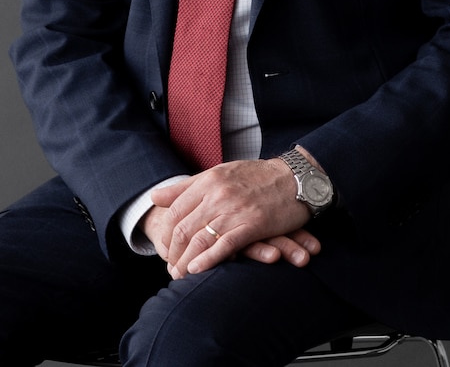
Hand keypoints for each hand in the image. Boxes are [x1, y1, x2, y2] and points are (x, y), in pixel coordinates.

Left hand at [147, 158, 318, 278]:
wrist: (295, 177)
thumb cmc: (257, 177)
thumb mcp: (219, 173)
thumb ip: (187, 186)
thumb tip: (154, 196)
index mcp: (209, 180)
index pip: (175, 210)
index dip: (165, 233)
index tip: (164, 248)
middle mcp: (217, 193)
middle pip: (183, 228)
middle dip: (172, 252)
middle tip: (169, 267)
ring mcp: (234, 209)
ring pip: (199, 239)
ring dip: (185, 262)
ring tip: (179, 275)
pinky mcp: (252, 224)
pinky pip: (224, 245)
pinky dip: (207, 260)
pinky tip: (197, 270)